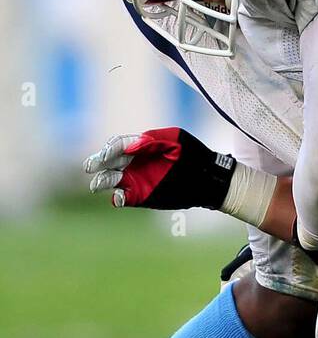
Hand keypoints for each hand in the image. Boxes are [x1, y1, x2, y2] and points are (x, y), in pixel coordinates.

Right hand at [83, 128, 235, 210]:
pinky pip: (122, 198)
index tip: (106, 153)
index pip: (118, 145)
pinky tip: (118, 197)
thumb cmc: (192, 153)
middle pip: (108, 161)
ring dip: (103, 181)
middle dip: (98, 163)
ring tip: (99, 183)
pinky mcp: (139, 196)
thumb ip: (153, 139)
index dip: (110, 148)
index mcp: (140, 146)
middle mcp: (133, 162)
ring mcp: (135, 179)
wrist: (207, 176)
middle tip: (91, 166)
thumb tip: (131, 146)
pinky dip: (117, 198)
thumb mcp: (176, 139)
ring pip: (110, 180)